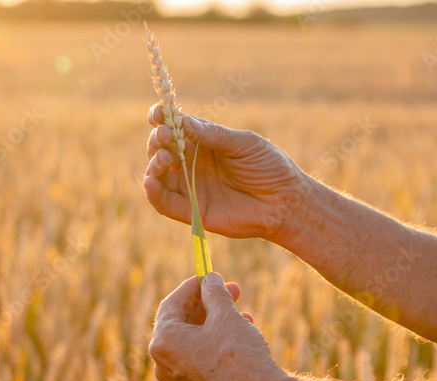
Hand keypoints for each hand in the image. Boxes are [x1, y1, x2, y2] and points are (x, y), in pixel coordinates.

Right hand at [144, 104, 310, 241]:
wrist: (285, 202)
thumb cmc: (269, 168)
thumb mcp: (244, 144)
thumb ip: (214, 135)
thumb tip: (183, 122)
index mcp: (204, 143)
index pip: (175, 128)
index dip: (162, 118)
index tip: (158, 113)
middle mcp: (192, 163)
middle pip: (161, 148)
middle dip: (158, 139)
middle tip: (166, 137)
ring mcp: (191, 187)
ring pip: (158, 175)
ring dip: (154, 164)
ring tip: (164, 158)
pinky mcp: (192, 211)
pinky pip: (164, 203)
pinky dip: (153, 193)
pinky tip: (150, 181)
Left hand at [149, 273, 287, 380]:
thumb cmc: (240, 356)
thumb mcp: (226, 315)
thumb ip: (214, 293)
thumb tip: (210, 279)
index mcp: (163, 343)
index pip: (171, 304)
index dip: (193, 287)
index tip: (210, 277)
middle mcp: (162, 367)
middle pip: (182, 326)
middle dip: (208, 307)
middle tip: (233, 293)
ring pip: (194, 348)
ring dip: (215, 328)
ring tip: (245, 317)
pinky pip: (200, 369)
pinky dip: (215, 352)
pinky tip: (240, 343)